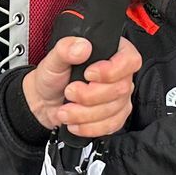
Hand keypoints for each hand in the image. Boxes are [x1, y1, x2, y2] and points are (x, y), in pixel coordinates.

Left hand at [22, 36, 142, 136]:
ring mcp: (120, 97)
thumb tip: (82, 47)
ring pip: (114, 109)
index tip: (88, 75)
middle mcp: (120, 75)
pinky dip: (89, 127)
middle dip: (90, 96)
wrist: (45, 102)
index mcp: (111, 53)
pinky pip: (111, 125)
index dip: (111, 70)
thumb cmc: (53, 77)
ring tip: (65, 110)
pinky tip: (74, 123)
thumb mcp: (53, 60)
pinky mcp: (116, 116)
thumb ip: (65, 49)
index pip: (129, 59)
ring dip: (85, 114)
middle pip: (120, 88)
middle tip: (69, 92)